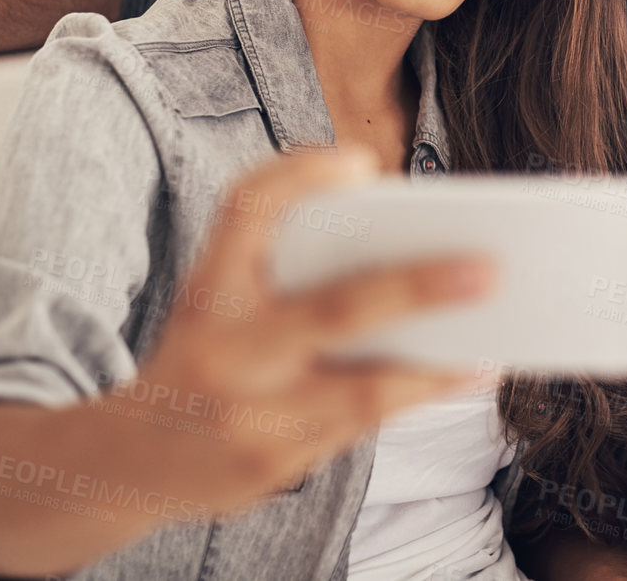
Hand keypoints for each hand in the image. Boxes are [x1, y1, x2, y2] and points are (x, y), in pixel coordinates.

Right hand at [127, 146, 495, 513]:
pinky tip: (469, 373)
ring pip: (365, 388)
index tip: (362, 163)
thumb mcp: (222, 301)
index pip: (243, 212)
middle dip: (415, 288)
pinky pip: (364, 425)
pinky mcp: (273, 464)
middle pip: (332, 310)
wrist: (126, 461)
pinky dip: (420, 396)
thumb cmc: (205, 357)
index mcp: (206, 291)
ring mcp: (247, 416)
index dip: (299, 178)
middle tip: (488, 269)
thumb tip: (411, 250)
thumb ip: (291, 273)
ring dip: (440, 365)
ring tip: (500, 339)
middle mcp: (224, 350)